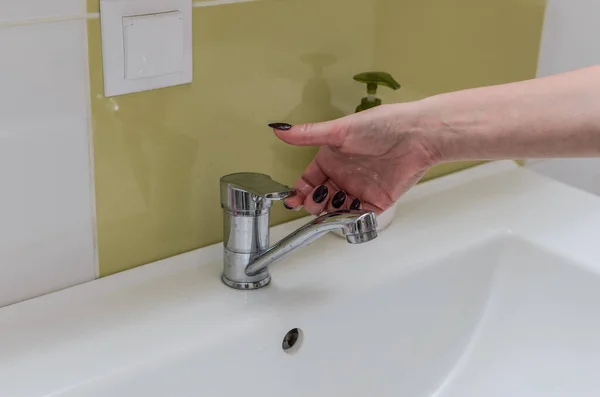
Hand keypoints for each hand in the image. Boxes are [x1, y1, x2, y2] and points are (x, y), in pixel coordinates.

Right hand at [269, 103, 438, 214]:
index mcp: (332, 159)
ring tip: (330, 206)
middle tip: (314, 201)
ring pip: (337, 209)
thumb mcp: (339, 130)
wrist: (417, 135)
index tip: (293, 199)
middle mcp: (344, 176)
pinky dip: (350, 219)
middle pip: (320, 198)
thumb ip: (308, 135)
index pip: (309, 181)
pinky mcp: (377, 202)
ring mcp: (360, 190)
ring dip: (330, 212)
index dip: (300, 191)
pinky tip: (345, 213)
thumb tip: (278, 130)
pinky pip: (359, 216)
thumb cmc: (381, 126)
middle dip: (313, 204)